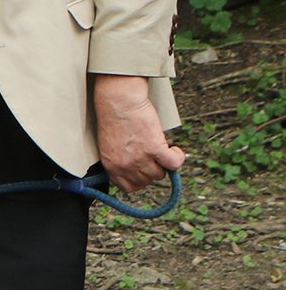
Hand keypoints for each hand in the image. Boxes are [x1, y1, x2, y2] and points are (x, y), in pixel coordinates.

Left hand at [93, 74, 184, 192]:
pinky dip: (178, 157)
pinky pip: (174, 164)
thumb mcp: (110, 145)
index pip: (128, 187)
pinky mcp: (154, 148)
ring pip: (160, 174)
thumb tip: (139, 167)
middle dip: (152, 169)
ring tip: (161, 148)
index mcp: (111, 165)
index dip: (138, 179)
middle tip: (152, 154)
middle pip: (147, 181)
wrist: (118, 102)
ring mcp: (140, 158)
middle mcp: (125, 166)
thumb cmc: (114, 118)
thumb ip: (121, 158)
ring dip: (163, 162)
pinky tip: (174, 148)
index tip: (143, 170)